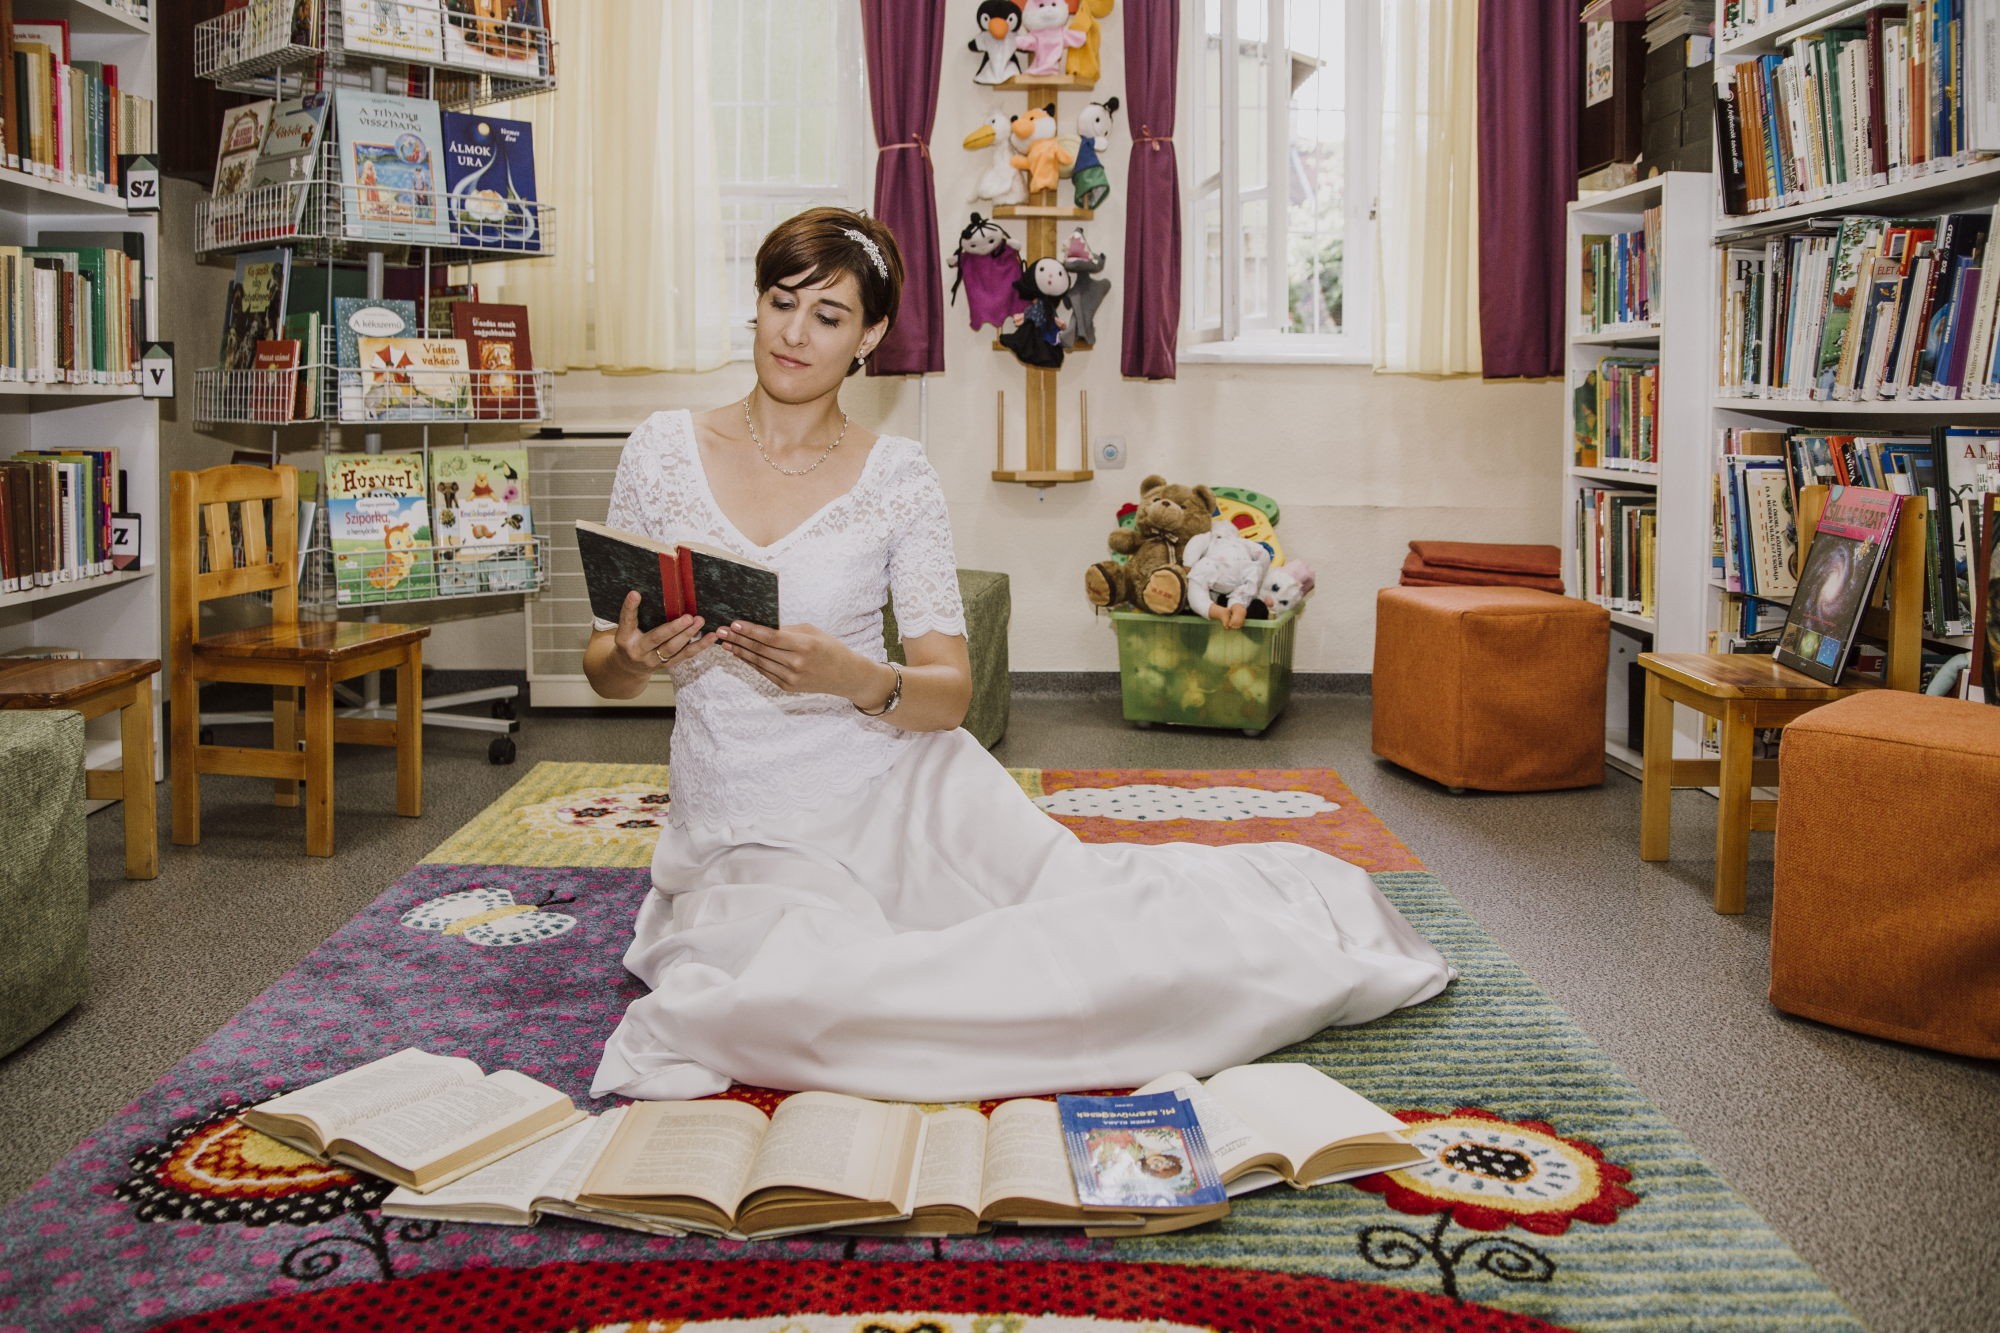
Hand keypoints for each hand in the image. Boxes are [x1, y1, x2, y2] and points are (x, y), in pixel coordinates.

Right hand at [617, 591, 714, 672]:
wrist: (628, 668)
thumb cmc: (629, 641)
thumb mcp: (626, 629)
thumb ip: (633, 615)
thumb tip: (645, 592)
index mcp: (625, 638)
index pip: (627, 621)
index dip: (630, 608)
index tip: (634, 594)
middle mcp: (638, 650)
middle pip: (657, 638)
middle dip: (674, 628)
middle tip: (689, 617)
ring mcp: (653, 660)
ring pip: (673, 648)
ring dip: (689, 635)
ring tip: (700, 621)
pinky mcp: (666, 665)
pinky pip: (684, 655)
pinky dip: (699, 646)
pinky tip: (711, 637)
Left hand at [716, 620, 885, 702]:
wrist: (846, 676)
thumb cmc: (830, 648)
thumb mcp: (812, 632)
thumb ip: (787, 630)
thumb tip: (761, 625)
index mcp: (805, 646)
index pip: (771, 637)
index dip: (750, 630)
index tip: (734, 623)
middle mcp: (796, 664)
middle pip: (760, 650)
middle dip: (738, 639)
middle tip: (721, 631)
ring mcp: (791, 678)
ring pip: (759, 662)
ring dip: (740, 651)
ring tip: (725, 642)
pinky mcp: (787, 687)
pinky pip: (764, 672)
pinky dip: (750, 662)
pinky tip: (740, 653)